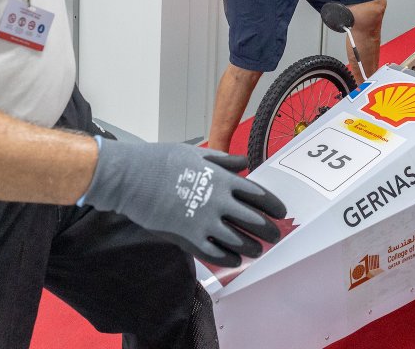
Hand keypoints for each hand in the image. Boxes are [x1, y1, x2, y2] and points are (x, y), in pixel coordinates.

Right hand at [80, 138, 287, 267]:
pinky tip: (235, 260)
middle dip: (269, 231)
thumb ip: (223, 161)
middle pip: (254, 221)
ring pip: (239, 241)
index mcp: (223, 179)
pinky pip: (216, 253)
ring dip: (252, 248)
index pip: (258, 195)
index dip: (273, 205)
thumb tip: (244, 163)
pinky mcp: (189, 238)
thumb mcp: (197, 154)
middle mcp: (218, 201)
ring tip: (258, 250)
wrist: (133, 177)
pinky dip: (229, 258)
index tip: (281, 213)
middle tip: (275, 236)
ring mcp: (204, 221)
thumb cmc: (162, 161)